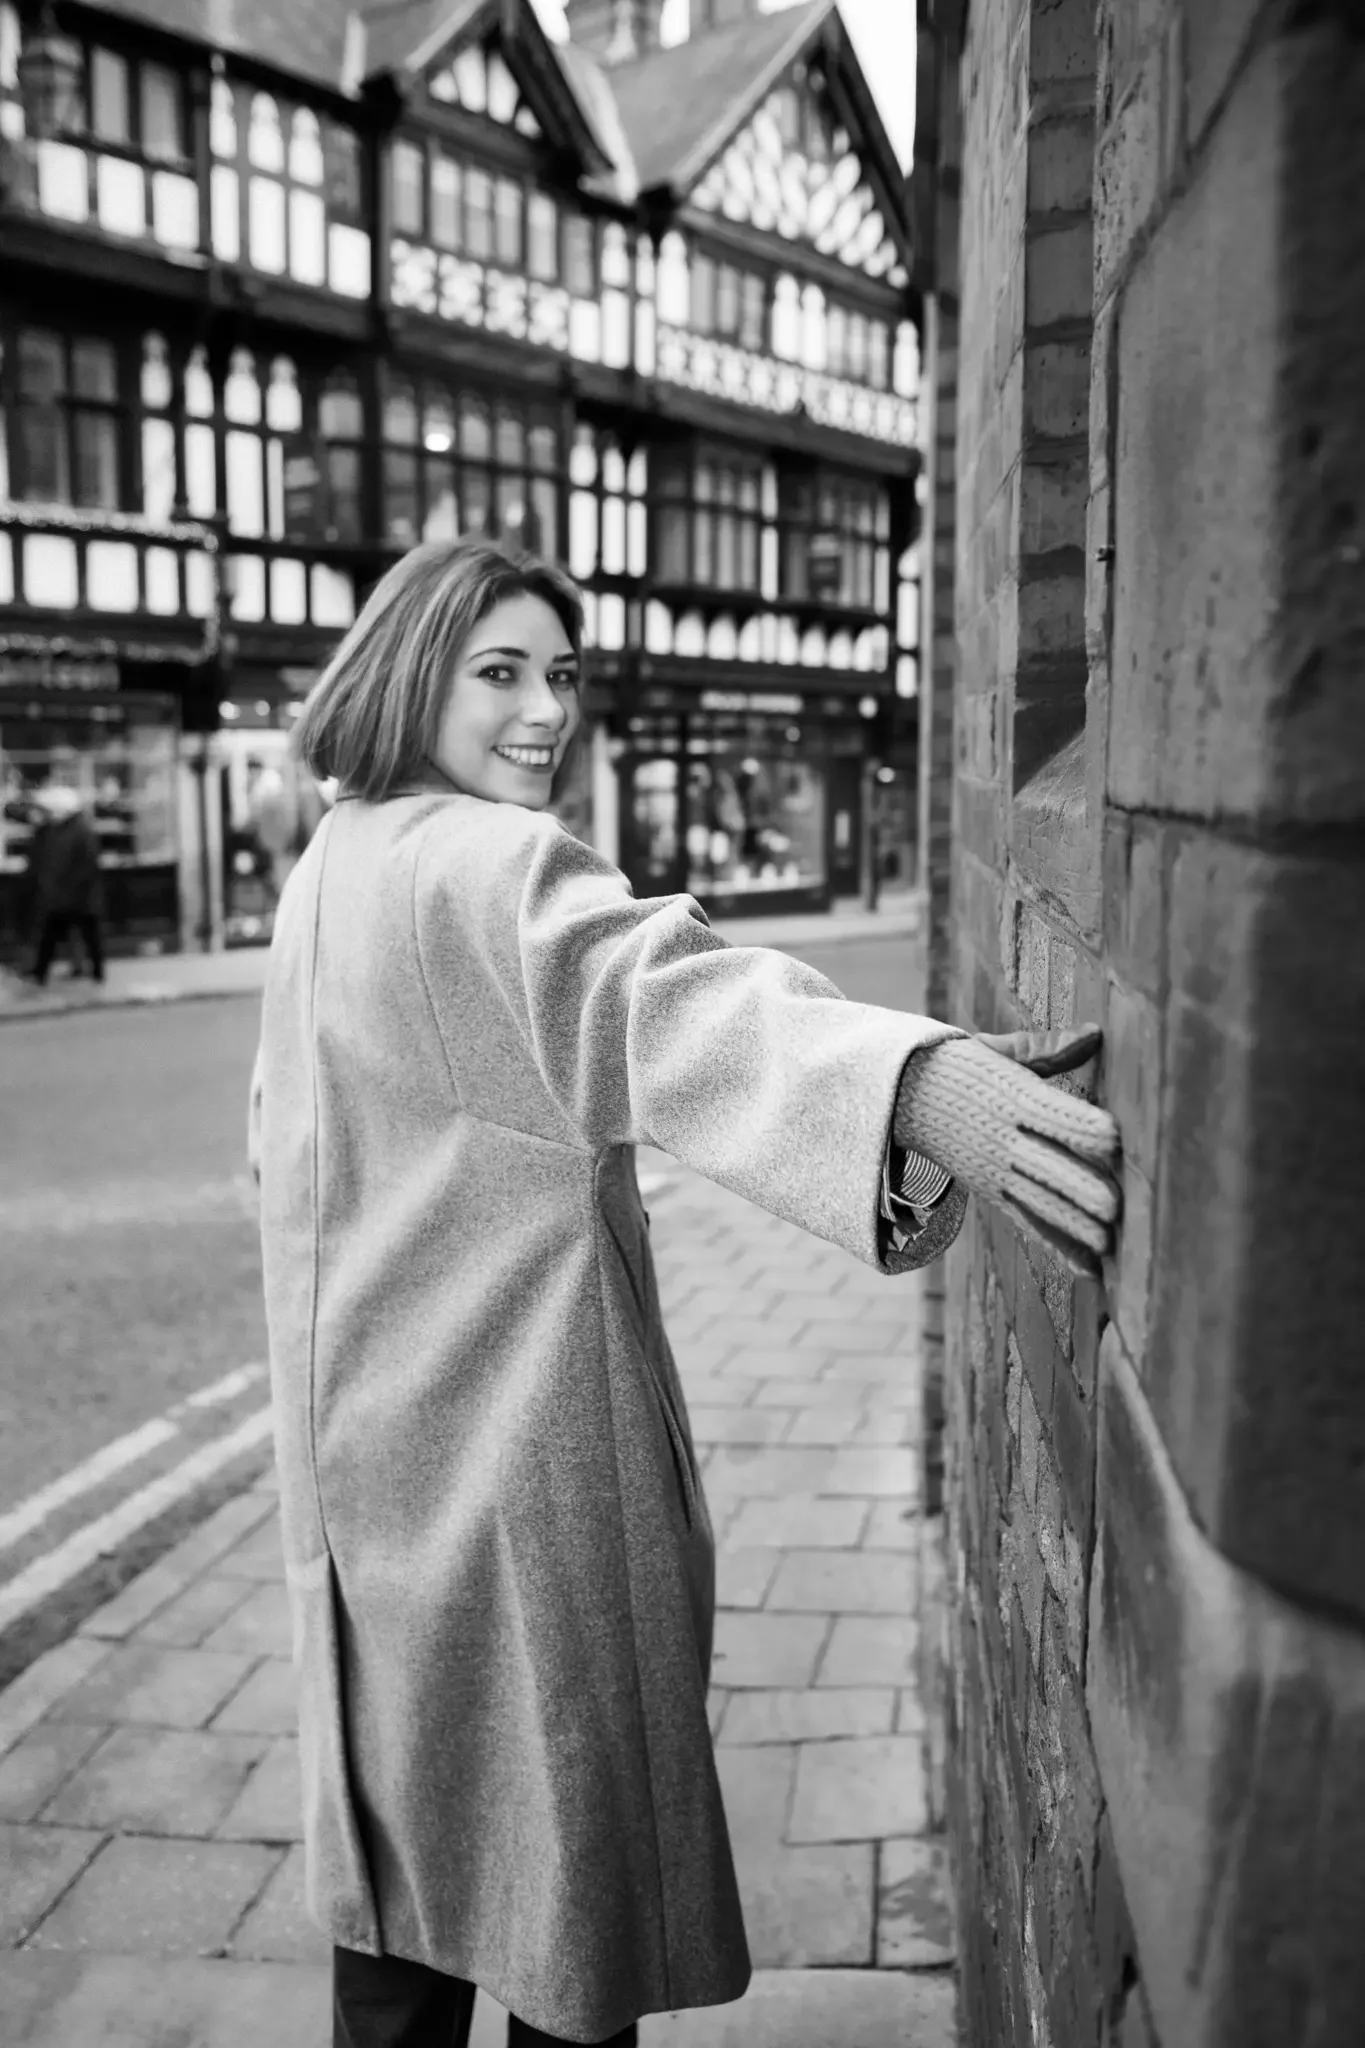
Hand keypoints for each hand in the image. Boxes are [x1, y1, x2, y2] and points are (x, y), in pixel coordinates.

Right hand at [893, 1028, 1119, 1277]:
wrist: (898, 1098)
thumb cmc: (958, 1067)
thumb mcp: (996, 1050)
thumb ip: (1048, 1047)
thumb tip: (1096, 1033)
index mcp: (1009, 1097)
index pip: (1048, 1114)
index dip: (1078, 1126)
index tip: (1112, 1136)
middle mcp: (1002, 1138)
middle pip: (1045, 1166)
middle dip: (1079, 1187)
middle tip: (1115, 1206)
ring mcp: (996, 1170)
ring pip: (1039, 1200)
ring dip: (1072, 1223)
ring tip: (1106, 1243)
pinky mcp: (991, 1192)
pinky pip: (1028, 1220)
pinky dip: (1057, 1244)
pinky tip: (1087, 1265)